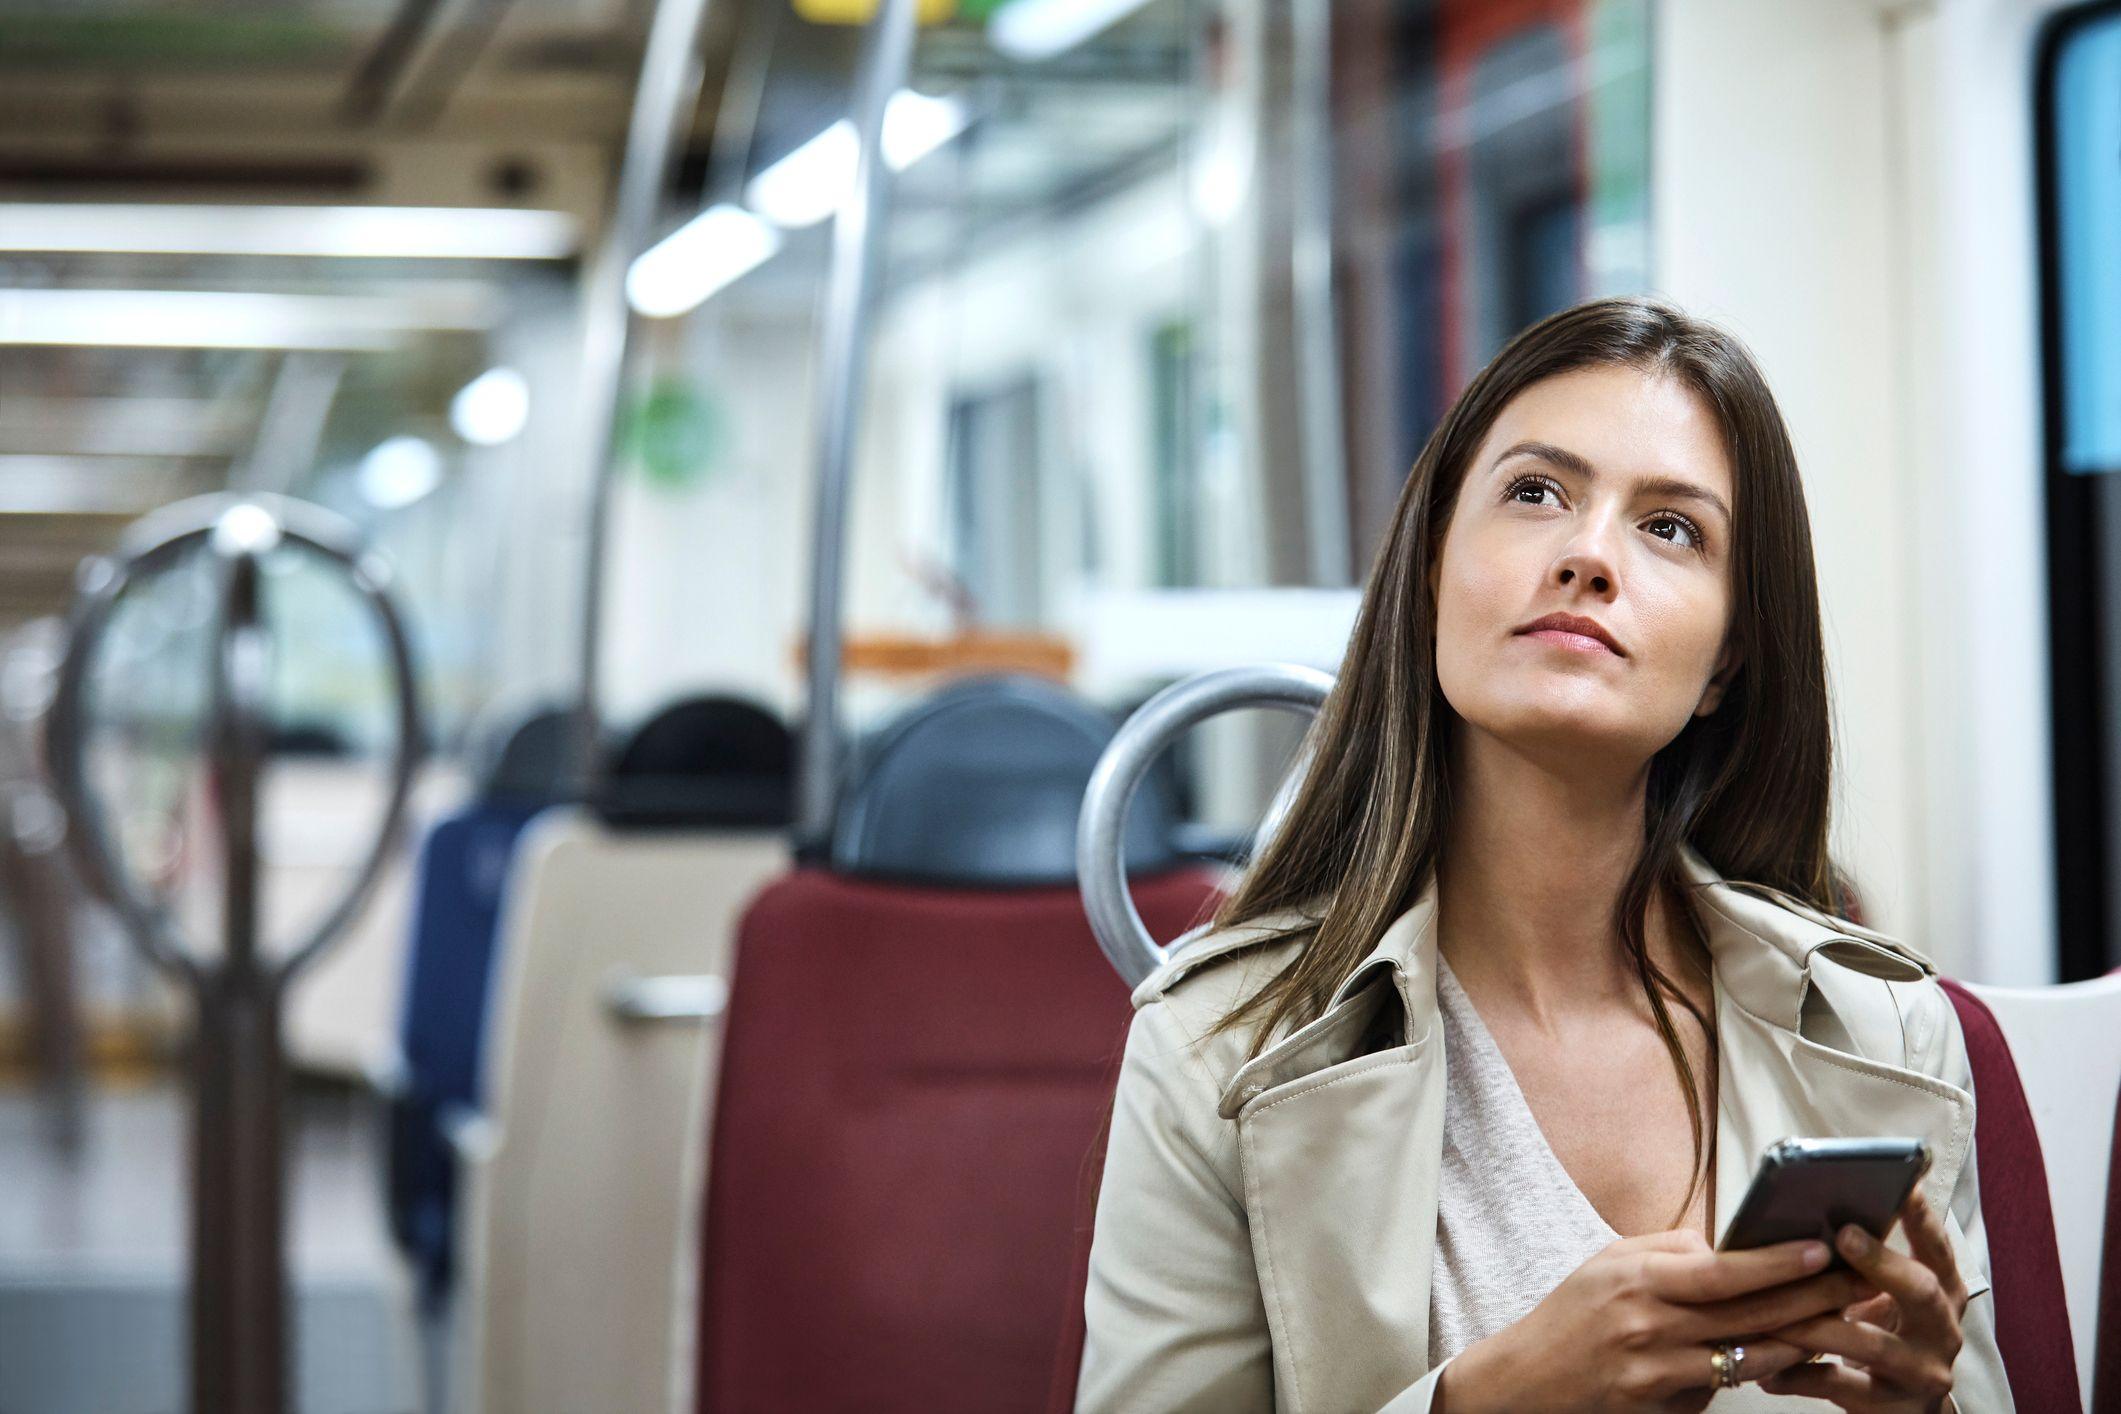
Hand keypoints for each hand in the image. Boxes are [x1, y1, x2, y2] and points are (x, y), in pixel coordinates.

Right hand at [1436, 1227, 1880, 1413]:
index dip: (1776, 1262)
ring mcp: (1656, 1373)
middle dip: (1812, 1298)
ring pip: (1748, 1358)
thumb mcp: (1608, 1263)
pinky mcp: (1660, 1409)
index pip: (1720, 1270)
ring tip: (1842, 1320)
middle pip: (1749, 1315)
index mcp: (1637, 1279)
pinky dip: (1756, 1372)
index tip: (1821, 1248)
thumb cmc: (1569, 1315)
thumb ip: (1668, 1248)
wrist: (1525, 1382)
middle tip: (1859, 1283)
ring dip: (1800, 1340)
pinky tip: (1789, 1358)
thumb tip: (1726, 1245)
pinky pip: (1722, 1390)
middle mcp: (1648, 1326)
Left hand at [1756, 1187, 1965, 1411]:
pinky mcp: (1894, 1408)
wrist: (1907, 1412)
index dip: (1922, 1217)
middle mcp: (1941, 1329)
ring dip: (1817, 1324)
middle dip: (1881, 1262)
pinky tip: (1766, 1372)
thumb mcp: (1886, 1297)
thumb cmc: (1883, 1333)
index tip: (1903, 1184)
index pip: (1937, 1248)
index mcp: (1941, 1292)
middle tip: (1843, 1234)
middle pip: (1921, 1291)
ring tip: (1772, 1312)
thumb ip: (1864, 1262)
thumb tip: (1806, 1205)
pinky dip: (1799, 1376)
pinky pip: (1840, 1388)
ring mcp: (1922, 1371)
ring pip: (1869, 1344)